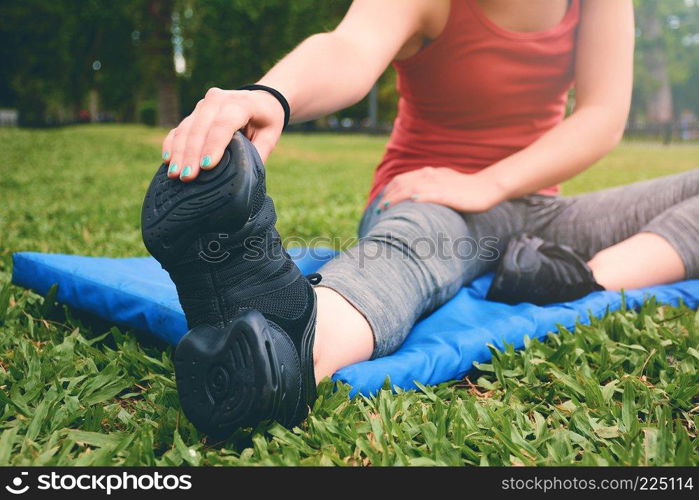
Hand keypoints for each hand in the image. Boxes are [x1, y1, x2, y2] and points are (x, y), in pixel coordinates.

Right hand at [161, 87, 284, 181]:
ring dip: (179, 152)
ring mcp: (204, 104)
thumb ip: (258, 154)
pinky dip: (172, 144)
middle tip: (187, 177)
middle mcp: (219, 99)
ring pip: (187, 127)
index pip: (224, 124)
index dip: (214, 145)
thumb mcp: (270, 136)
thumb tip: (244, 178)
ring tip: (175, 174)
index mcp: (242, 103)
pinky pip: (180, 127)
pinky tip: (168, 160)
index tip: (206, 166)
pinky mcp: (194, 112)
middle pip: (201, 126)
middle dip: (192, 154)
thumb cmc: (266, 121)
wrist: (260, 99)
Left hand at [379, 167, 505, 213]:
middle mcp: (430, 176)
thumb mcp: (444, 183)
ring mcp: (438, 184)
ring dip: (395, 198)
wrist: (486, 187)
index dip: (389, 190)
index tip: (381, 201)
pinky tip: (409, 202)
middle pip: (401, 183)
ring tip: (384, 209)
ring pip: (410, 188)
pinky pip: (428, 194)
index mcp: (428, 173)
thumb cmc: (466, 188)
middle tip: (378, 209)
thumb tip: (414, 197)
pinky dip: (417, 197)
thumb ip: (429, 186)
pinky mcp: (447, 194)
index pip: (402, 179)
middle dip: (387, 196)